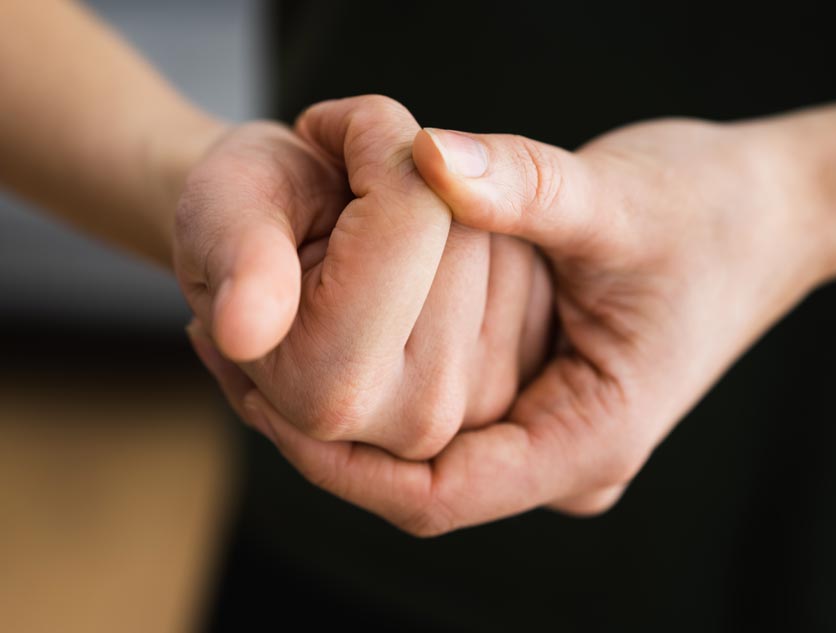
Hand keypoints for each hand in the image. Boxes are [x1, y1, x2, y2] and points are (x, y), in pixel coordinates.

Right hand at [177, 95, 552, 459]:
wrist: (283, 246)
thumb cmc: (247, 216)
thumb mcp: (224, 206)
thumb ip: (240, 261)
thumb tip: (246, 330)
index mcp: (326, 391)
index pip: (415, 216)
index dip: (376, 151)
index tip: (327, 154)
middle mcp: (408, 422)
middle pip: (468, 240)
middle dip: (414, 194)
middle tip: (345, 215)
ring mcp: (466, 410)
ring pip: (506, 254)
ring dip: (448, 223)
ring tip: (373, 249)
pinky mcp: (504, 391)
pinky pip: (528, 273)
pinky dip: (483, 246)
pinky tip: (419, 272)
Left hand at [240, 110, 835, 534]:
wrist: (768, 213)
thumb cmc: (713, 214)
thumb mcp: (618, 198)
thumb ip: (521, 184)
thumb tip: (421, 159)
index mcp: (587, 439)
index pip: (434, 498)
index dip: (334, 462)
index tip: (257, 396)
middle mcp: (563, 453)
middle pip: (414, 477)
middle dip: (320, 428)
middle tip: (234, 357)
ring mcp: (551, 429)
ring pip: (422, 445)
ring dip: (343, 401)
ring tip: (265, 337)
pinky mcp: (540, 395)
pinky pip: (443, 407)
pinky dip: (383, 373)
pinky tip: (334, 320)